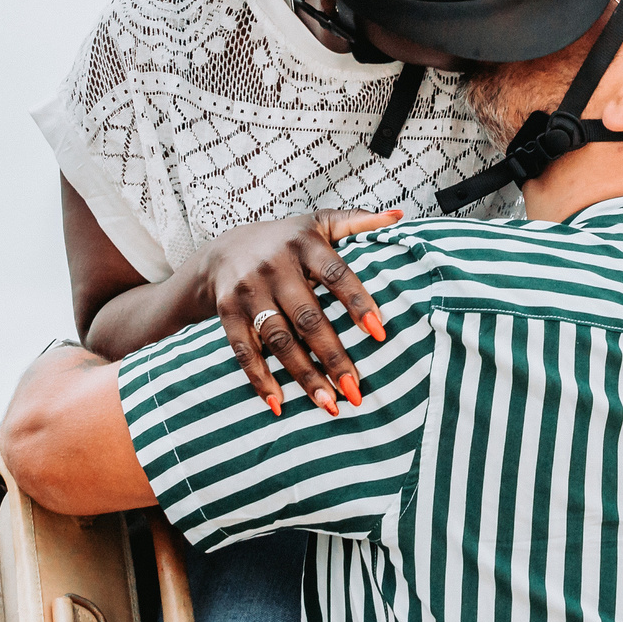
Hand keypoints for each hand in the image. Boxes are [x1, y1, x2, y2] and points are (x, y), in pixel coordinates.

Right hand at [193, 209, 402, 417]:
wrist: (222, 251)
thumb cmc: (285, 241)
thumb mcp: (318, 223)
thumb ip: (357, 221)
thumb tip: (400, 217)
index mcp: (304, 244)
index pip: (336, 275)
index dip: (358, 303)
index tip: (379, 333)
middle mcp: (274, 266)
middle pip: (307, 317)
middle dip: (333, 355)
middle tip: (356, 390)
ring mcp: (248, 290)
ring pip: (279, 339)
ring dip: (303, 375)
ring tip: (329, 403)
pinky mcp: (227, 312)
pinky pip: (243, 350)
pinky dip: (259, 379)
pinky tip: (279, 404)